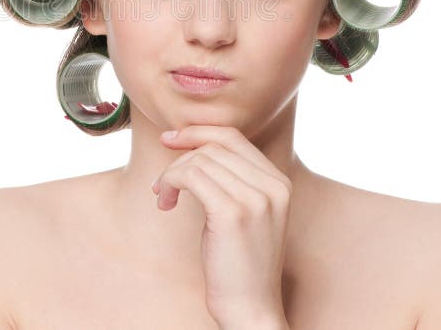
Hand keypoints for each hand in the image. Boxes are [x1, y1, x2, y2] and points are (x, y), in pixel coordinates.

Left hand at [152, 126, 290, 328]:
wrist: (250, 308)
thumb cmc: (239, 262)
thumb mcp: (245, 210)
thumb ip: (232, 177)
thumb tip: (192, 144)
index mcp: (279, 181)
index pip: (232, 136)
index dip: (198, 132)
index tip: (170, 139)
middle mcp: (273, 185)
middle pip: (213, 146)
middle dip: (180, 157)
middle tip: (162, 182)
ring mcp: (256, 199)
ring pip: (198, 160)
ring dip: (171, 174)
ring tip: (164, 196)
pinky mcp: (233, 213)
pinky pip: (190, 176)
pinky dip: (170, 182)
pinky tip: (165, 202)